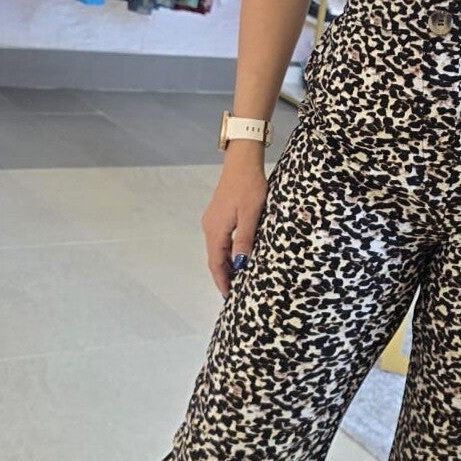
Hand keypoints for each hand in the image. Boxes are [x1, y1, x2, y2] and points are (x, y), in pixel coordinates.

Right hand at [201, 161, 267, 297]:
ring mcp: (213, 220)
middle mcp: (210, 227)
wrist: (242, 163)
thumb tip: (239, 264)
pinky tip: (238, 255)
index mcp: (216, 230)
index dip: (222, 281)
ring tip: (239, 278)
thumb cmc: (249, 186)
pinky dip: (227, 251)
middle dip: (224, 276)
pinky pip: (221, 239)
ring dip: (226, 264)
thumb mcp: (251, 215)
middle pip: (215, 258)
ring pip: (218, 249)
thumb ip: (244, 240)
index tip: (228, 297)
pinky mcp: (219, 214)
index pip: (216, 263)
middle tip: (236, 292)